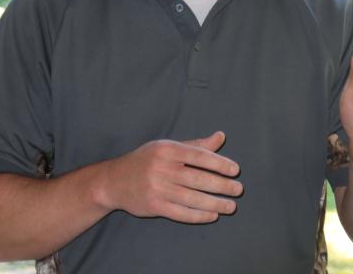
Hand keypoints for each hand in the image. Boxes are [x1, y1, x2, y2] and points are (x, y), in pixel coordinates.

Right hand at [97, 131, 242, 223]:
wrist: (114, 180)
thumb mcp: (168, 147)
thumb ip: (196, 145)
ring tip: (231, 206)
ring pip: (192, 198)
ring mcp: (157, 188)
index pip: (198, 156)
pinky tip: (212, 215)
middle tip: (238, 189)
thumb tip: (221, 137)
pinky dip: (199, 215)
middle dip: (221, 185)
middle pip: (198, 178)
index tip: (235, 170)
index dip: (219, 163)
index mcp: (167, 150)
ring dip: (215, 203)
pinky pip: (181, 212)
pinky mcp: (154, 206)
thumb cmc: (147, 161)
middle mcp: (161, 168)